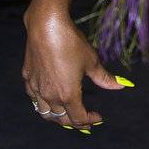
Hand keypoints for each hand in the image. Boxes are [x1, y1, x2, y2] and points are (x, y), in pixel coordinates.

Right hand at [21, 0, 127, 131]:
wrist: (46, 26)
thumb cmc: (71, 43)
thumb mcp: (92, 61)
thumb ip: (105, 78)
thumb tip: (121, 86)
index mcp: (68, 95)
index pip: (78, 118)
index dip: (90, 121)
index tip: (98, 117)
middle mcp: (50, 95)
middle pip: (61, 119)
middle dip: (74, 123)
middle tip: (85, 121)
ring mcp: (36, 88)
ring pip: (45, 112)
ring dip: (57, 117)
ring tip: (66, 114)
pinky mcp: (27, 78)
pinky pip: (35, 98)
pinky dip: (43, 103)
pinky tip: (49, 98)